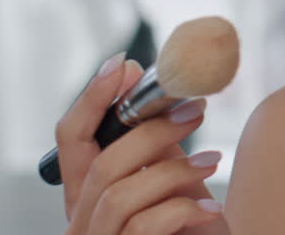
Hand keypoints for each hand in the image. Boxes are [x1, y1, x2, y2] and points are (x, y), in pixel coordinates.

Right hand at [54, 52, 225, 233]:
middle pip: (100, 165)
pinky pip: (142, 229)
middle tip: (196, 109)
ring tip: (213, 161)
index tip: (125, 66)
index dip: (92, 99)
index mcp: (87, 198)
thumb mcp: (170, 186)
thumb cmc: (188, 234)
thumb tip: (155, 89)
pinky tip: (211, 210)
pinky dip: (180, 212)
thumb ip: (156, 149)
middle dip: (150, 131)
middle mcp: (80, 224)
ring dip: (171, 170)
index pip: (72, 140)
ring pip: (118, 195)